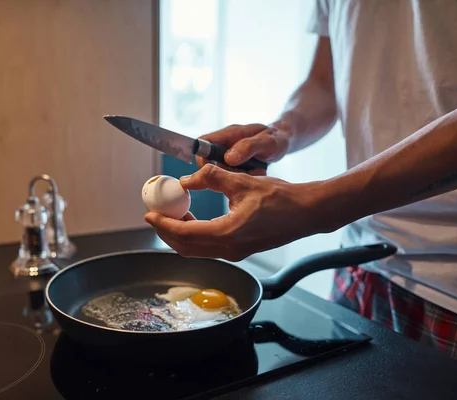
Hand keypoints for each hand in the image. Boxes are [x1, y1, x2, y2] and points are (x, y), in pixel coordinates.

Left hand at [145, 164, 326, 261]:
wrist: (307, 212)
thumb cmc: (282, 198)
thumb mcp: (243, 182)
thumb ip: (212, 178)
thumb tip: (187, 179)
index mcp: (228, 234)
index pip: (185, 233)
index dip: (163, 224)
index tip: (149, 213)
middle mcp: (230, 249)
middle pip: (186, 247)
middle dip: (166, 232)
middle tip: (155, 215)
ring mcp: (236, 252)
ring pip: (196, 250)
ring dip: (180, 235)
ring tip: (171, 214)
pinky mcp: (240, 250)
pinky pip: (208, 248)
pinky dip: (194, 236)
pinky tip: (192, 220)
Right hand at [197, 123, 290, 175]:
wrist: (285, 140)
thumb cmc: (276, 138)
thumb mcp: (267, 142)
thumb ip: (248, 147)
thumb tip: (228, 158)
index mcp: (229, 134)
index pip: (203, 143)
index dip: (202, 157)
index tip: (213, 171)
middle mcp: (225, 143)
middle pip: (209, 160)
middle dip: (223, 171)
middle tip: (242, 173)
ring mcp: (229, 154)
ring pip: (221, 170)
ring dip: (235, 176)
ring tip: (255, 170)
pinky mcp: (235, 164)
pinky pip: (231, 175)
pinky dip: (242, 178)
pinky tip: (255, 173)